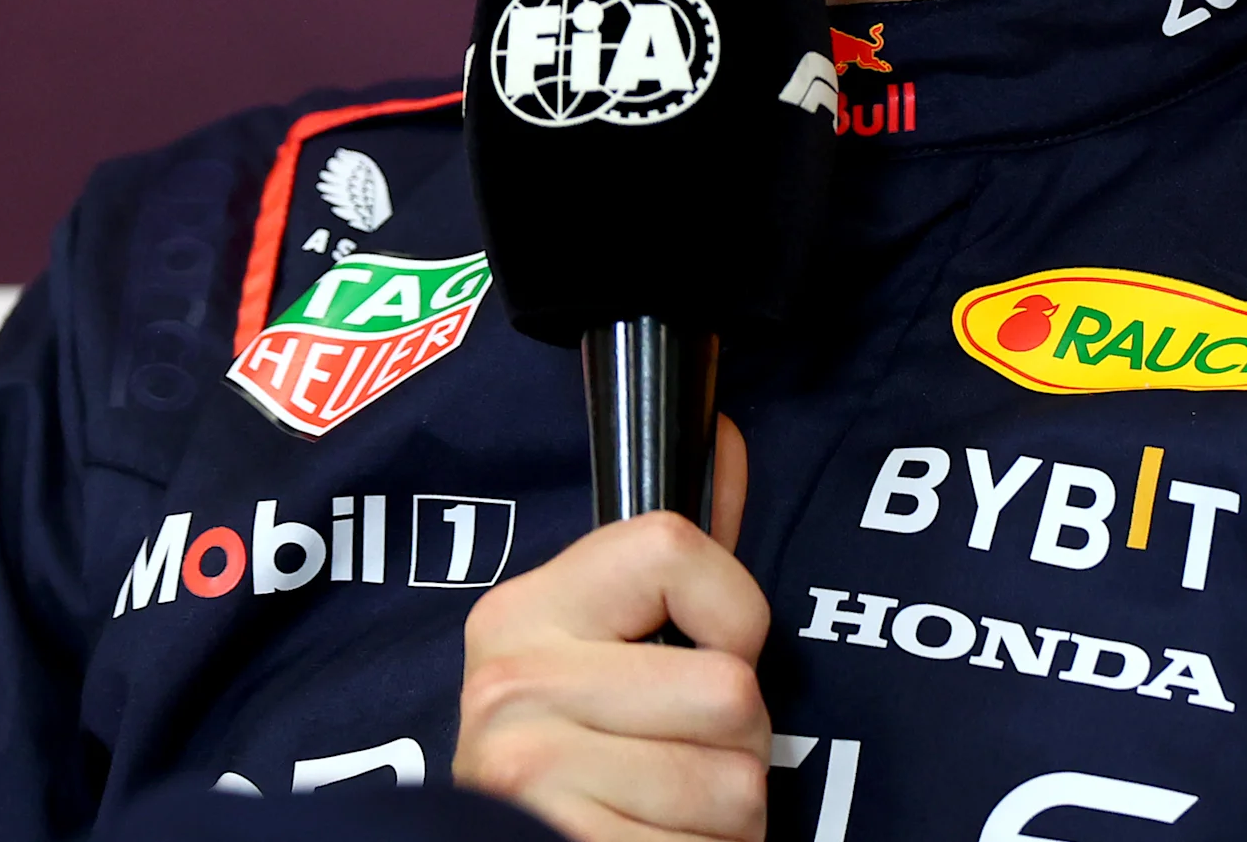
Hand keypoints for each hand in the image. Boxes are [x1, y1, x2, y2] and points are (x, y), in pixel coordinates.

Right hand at [455, 417, 767, 841]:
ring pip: (734, 784)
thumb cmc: (583, 760)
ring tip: (667, 813)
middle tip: (682, 761)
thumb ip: (676, 563)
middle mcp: (508, 686)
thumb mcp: (607, 648)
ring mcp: (526, 774)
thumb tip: (732, 442)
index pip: (672, 546)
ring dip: (726, 817)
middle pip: (730, 689)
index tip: (705, 651)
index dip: (732, 611)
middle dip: (738, 743)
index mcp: (521, 614)